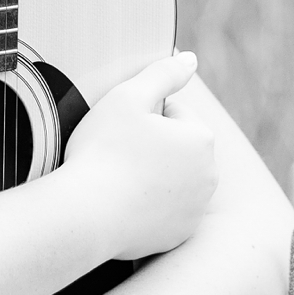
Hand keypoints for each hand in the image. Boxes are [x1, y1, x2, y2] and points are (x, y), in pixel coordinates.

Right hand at [62, 49, 215, 260]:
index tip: (120, 131)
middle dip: (151, 146)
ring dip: (150, 174)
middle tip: (116, 154)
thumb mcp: (128, 97)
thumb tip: (190, 59)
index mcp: (201, 140)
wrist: (84, 216)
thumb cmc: (103, 152)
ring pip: (170, 179)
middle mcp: (209, 176)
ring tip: (117, 179)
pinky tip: (121, 203)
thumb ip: (162, 73)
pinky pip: (163, 210)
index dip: (141, 116)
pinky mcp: (178, 235)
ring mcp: (195, 209)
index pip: (173, 112)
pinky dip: (146, 205)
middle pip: (175, 147)